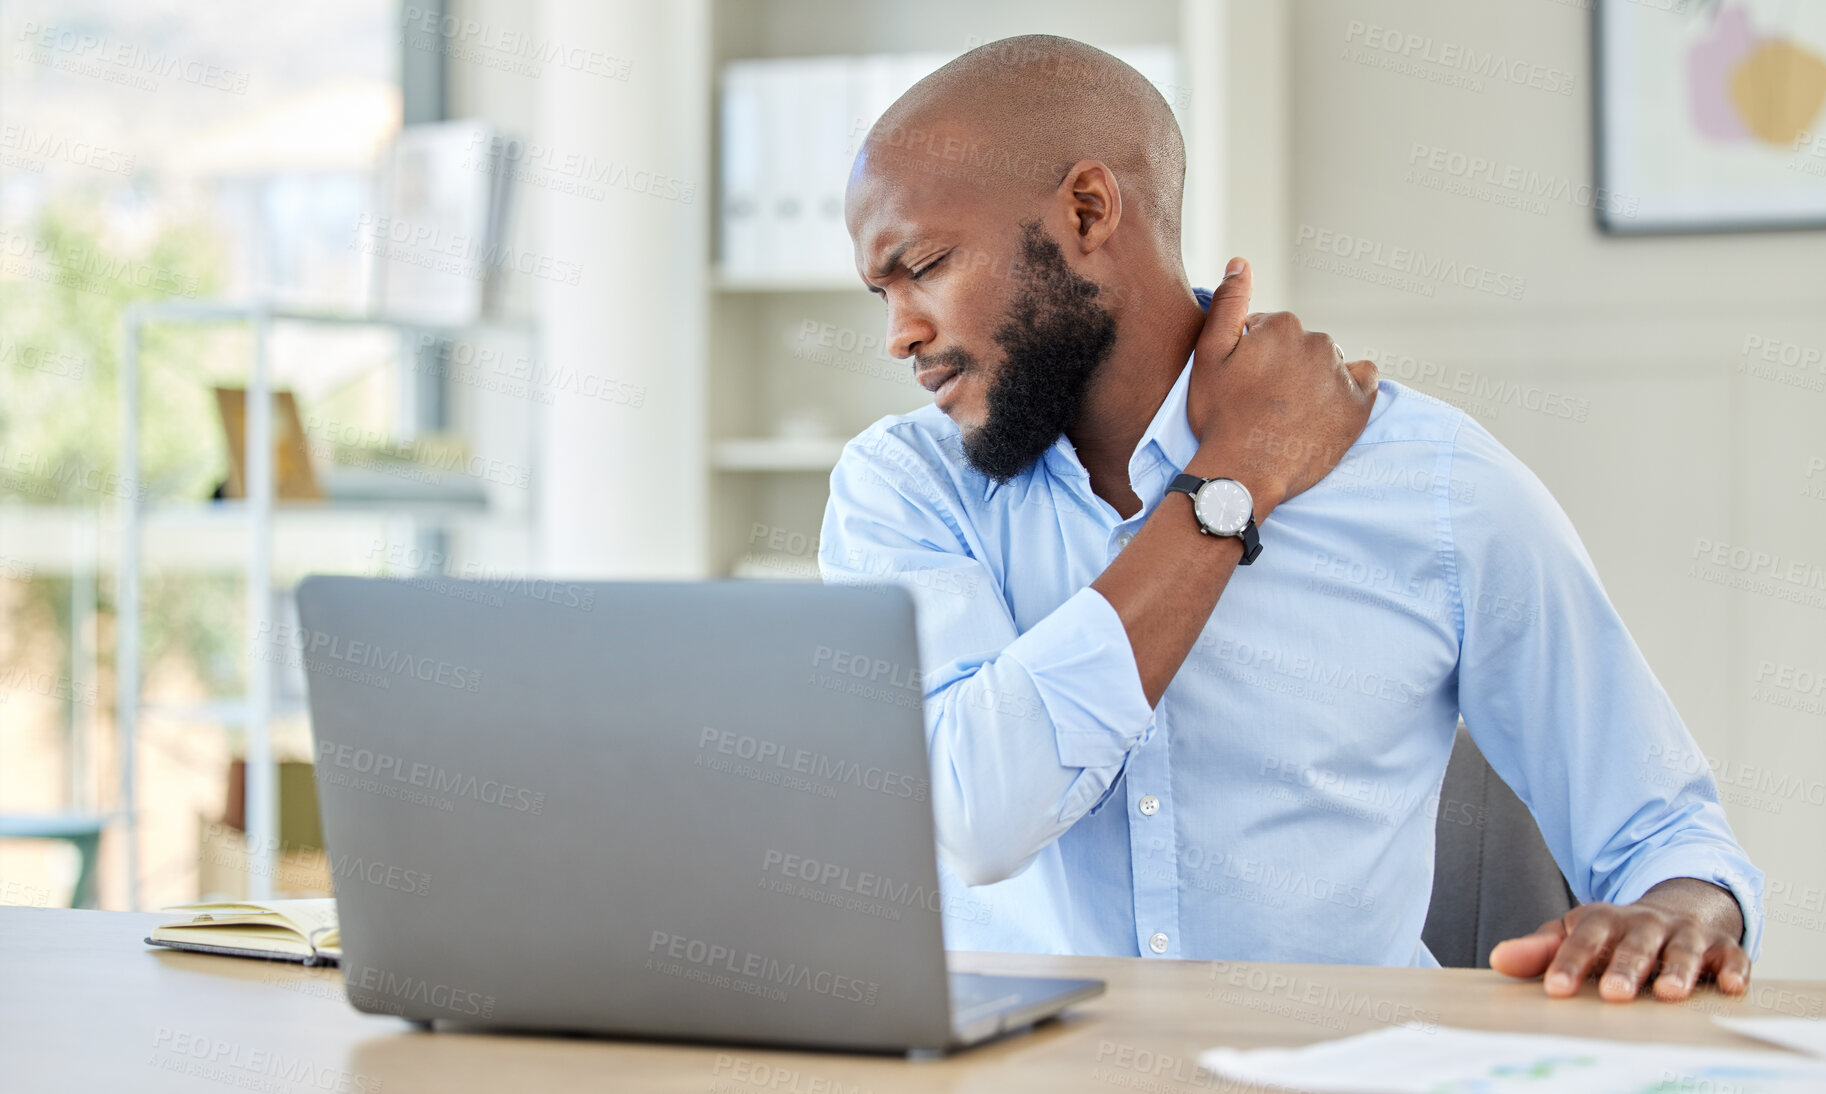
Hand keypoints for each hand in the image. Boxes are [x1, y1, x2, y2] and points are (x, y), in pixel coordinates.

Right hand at [1185, 258, 1376, 517]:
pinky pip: (1364, 381)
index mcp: (1281, 325)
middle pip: (1302, 345)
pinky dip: (1348, 388)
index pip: (1271, 329)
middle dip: (1286, 365)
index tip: (1244, 384)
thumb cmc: (1219, 416)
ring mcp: (1341, 374)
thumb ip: (1228, 303)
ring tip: (1290, 412)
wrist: (1243, 472)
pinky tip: (1325, 408)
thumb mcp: (1207, 356)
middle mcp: (1317, 342)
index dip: (1253, 356)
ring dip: (1314, 379)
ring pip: (1329, 363)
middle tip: (1264, 402)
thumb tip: (1241, 261)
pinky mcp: (1359, 405)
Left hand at [1488, 878, 1749, 1001]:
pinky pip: (1733, 959)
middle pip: (1635, 944)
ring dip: (1677, 971)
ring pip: (1683, 951)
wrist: (1677, 909)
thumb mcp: (1577, 936)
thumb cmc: (1617, 935)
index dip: (1568, 962)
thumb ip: (1540, 950)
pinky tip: (1732, 988)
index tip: (1554, 989)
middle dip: (1624, 968)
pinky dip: (1734, 972)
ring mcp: (1687, 935)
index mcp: (1606, 920)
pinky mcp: (1724, 949)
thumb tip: (1498, 960)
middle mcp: (1647, 924)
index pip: (1583, 938)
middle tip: (1612, 994)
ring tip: (1668, 994)